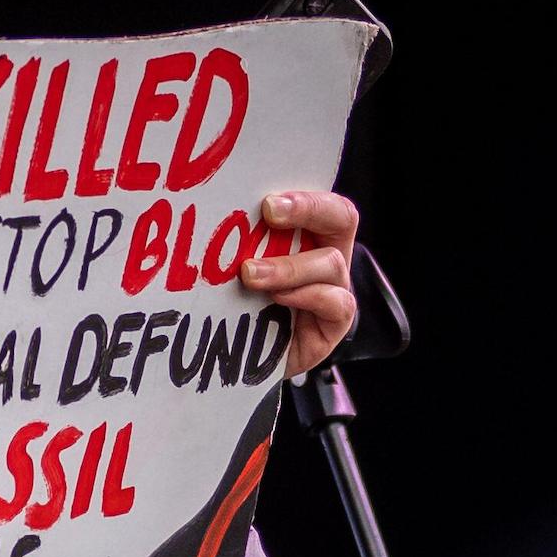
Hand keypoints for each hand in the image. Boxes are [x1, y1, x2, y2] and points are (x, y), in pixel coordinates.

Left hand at [241, 191, 358, 376]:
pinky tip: (277, 299)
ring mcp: (335, 290)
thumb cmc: (239, 305)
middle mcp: (327, 257)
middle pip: (342, 217)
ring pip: (331, 262)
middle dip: (308, 209)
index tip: (267, 202)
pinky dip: (305, 296)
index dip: (304, 197)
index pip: (322, 202)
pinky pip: (336, 302)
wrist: (239, 359)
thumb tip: (214, 216)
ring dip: (288, 265)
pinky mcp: (334, 324)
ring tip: (251, 274)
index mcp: (309, 235)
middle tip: (269, 213)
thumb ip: (240, 242)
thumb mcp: (238, 267)